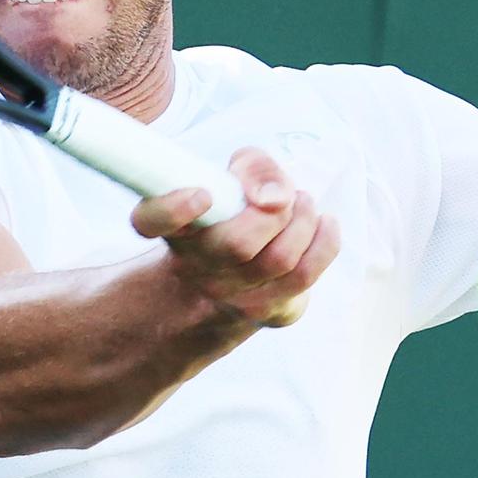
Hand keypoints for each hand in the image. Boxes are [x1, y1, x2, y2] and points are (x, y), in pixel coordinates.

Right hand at [130, 147, 341, 327]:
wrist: (218, 291)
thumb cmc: (228, 221)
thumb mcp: (228, 182)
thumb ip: (252, 168)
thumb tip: (275, 197)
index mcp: (174, 229)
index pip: (151, 221)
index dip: (174, 209)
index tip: (202, 195)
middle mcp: (195, 267)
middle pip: (236, 244)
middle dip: (273, 211)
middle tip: (281, 197)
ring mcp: (232, 296)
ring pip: (279, 258)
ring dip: (302, 220)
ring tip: (302, 203)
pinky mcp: (270, 310)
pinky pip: (306, 276)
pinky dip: (325, 241)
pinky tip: (324, 222)